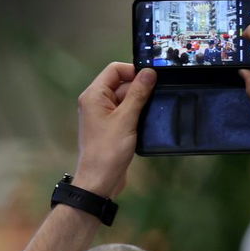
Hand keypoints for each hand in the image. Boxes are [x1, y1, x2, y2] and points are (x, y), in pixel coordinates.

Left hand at [72, 62, 155, 197]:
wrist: (100, 181)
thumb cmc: (108, 151)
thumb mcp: (126, 118)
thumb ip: (138, 93)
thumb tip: (149, 72)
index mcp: (94, 95)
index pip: (115, 70)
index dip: (133, 71)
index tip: (151, 79)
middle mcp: (96, 102)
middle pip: (122, 83)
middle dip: (139, 88)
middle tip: (155, 98)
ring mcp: (103, 115)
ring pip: (126, 98)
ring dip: (140, 102)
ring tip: (151, 112)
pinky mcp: (111, 127)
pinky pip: (126, 112)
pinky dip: (137, 114)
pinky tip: (146, 121)